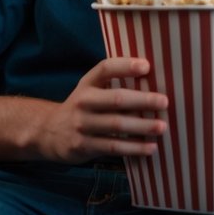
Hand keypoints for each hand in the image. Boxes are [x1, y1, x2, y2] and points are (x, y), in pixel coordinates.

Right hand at [38, 56, 167, 163]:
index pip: (105, 69)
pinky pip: (113, 146)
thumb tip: (154, 83)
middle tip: (164, 102)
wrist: (49, 132)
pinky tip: (150, 147)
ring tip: (162, 127)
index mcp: (88, 83)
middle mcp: (83, 101)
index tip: (147, 66)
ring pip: (117, 125)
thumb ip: (113, 85)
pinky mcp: (84, 146)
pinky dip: (133, 148)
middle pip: (116, 99)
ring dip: (142, 126)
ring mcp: (82, 125)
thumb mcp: (90, 90)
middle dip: (142, 100)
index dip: (125, 66)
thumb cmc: (83, 107)